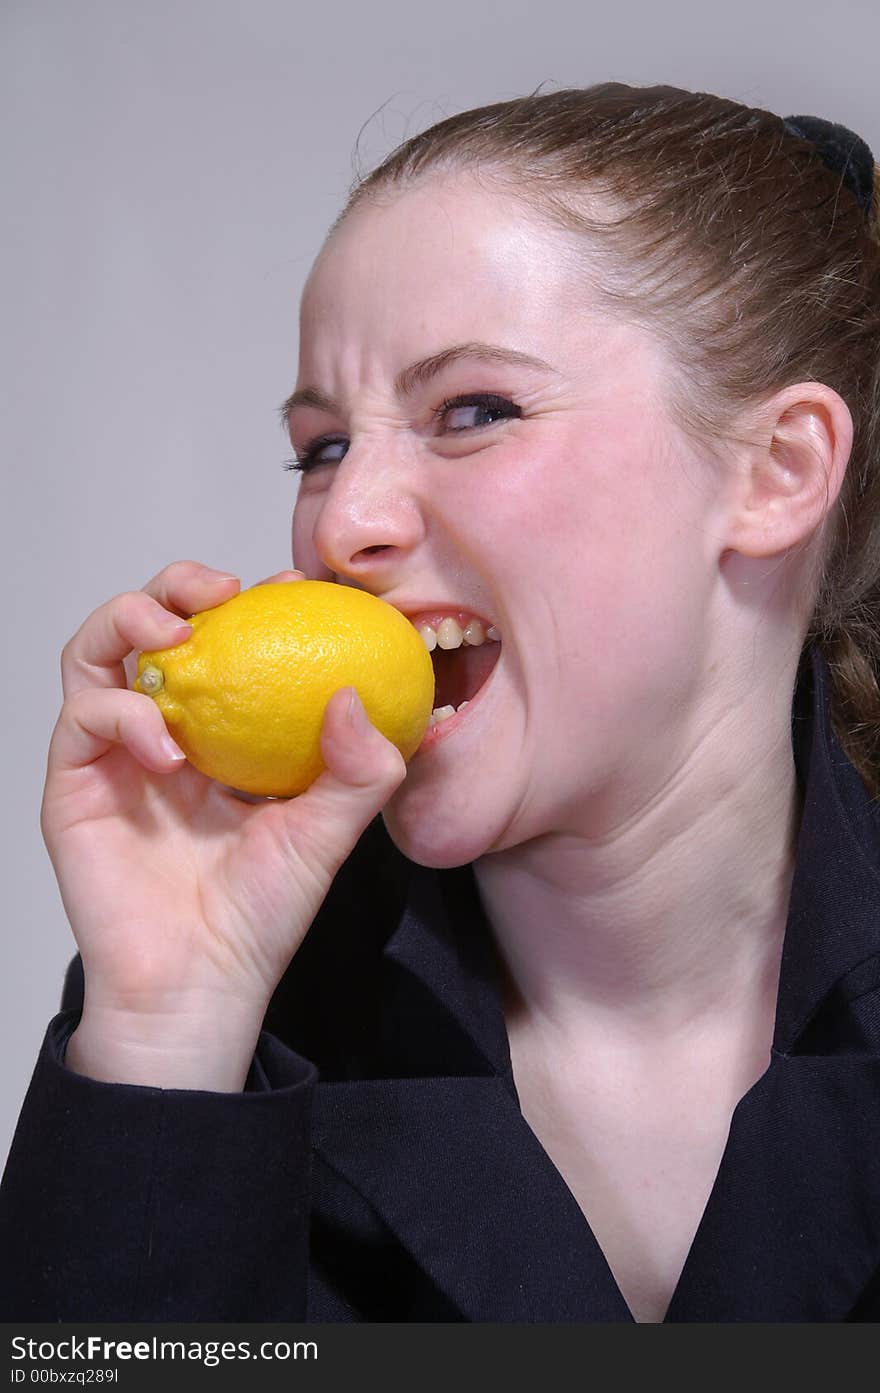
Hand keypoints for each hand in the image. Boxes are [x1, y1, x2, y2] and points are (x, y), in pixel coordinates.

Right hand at [41, 561, 406, 1087]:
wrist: (201, 985)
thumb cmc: (261, 914)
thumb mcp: (328, 834)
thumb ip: (359, 771)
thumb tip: (355, 695)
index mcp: (222, 735)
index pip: (229, 645)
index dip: (253, 603)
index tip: (293, 582)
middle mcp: (163, 734)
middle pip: (150, 628)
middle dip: (175, 586)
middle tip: (217, 587)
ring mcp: (113, 757)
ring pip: (96, 654)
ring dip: (128, 621)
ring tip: (173, 631)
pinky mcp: (74, 786)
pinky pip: (81, 720)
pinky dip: (121, 714)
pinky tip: (166, 746)